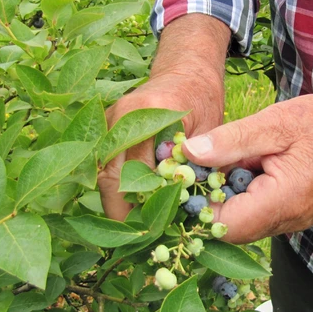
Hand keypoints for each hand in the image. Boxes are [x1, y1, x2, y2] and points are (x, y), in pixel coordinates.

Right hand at [98, 14, 229, 220]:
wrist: (186, 70)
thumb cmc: (202, 99)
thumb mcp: (209, 128)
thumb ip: (194, 161)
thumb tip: (185, 206)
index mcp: (148, 113)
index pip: (135, 171)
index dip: (141, 206)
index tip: (151, 233)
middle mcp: (121, 117)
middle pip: (110, 177)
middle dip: (122, 213)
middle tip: (139, 241)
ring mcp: (109, 121)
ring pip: (103, 174)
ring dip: (116, 203)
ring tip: (134, 232)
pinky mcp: (108, 128)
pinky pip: (106, 164)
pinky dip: (117, 188)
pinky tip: (132, 208)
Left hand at [182, 84, 312, 242]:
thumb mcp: (275, 122)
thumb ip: (230, 141)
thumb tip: (188, 153)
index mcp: (284, 200)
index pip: (224, 225)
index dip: (198, 205)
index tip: (184, 176)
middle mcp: (290, 220)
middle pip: (232, 227)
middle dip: (210, 199)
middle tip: (198, 164)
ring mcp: (295, 220)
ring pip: (245, 221)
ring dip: (227, 195)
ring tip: (223, 159)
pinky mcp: (297, 213)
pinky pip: (261, 213)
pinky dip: (245, 193)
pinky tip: (246, 165)